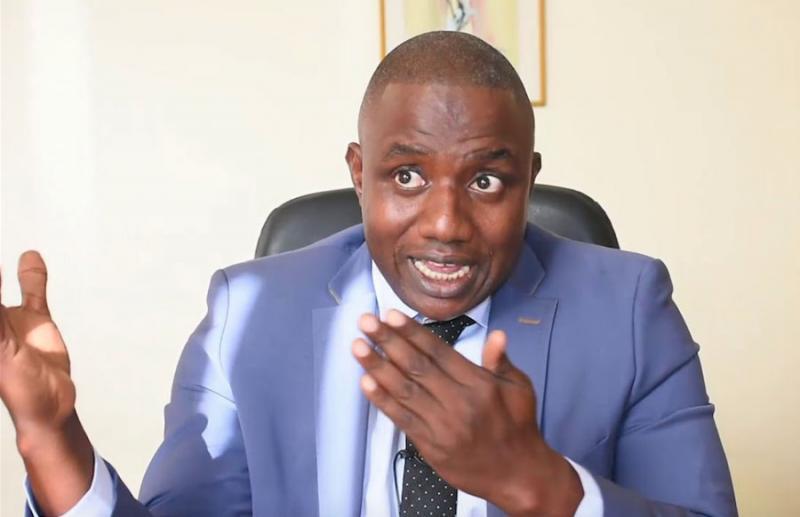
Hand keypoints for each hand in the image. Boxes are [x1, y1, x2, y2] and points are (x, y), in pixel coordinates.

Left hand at [0, 251, 92, 514]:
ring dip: (1, 273)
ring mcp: (11, 321)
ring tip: (10, 258)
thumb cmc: (18, 387)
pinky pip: (34, 293)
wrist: (51, 405)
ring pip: (1, 288)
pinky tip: (31, 258)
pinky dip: (34, 276)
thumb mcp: (3, 346)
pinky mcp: (35, 322)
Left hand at [352, 310, 581, 515]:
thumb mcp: (519, 389)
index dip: (413, 333)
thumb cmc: (518, 427)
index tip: (391, 315)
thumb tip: (497, 334)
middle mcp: (459, 403)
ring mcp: (442, 426)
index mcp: (479, 385)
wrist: (517, 475)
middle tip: (366, 322)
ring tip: (358, 346)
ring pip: (404, 390)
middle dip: (388, 341)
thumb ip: (500, 361)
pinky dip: (382, 400)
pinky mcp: (430, 446)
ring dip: (378, 366)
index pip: (439, 352)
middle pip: (417, 366)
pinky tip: (365, 382)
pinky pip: (402, 419)